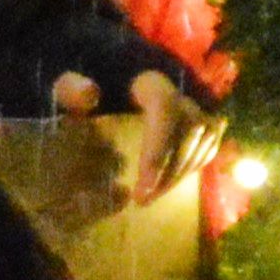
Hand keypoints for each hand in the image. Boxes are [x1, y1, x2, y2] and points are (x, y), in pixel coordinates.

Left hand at [47, 64, 213, 203]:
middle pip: (186, 133)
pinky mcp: (205, 118)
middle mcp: (180, 90)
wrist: (112, 78)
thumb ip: (71, 88)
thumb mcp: (71, 85)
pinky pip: (208, 145)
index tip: (141, 186)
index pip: (164, 113)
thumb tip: (89, 95)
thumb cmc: (89, 87)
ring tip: (152, 196)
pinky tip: (170, 183)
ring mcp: (197, 104)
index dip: (157, 151)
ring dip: (179, 175)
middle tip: (144, 200)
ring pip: (201, 142)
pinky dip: (192, 167)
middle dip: (168, 172)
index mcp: (150, 80)